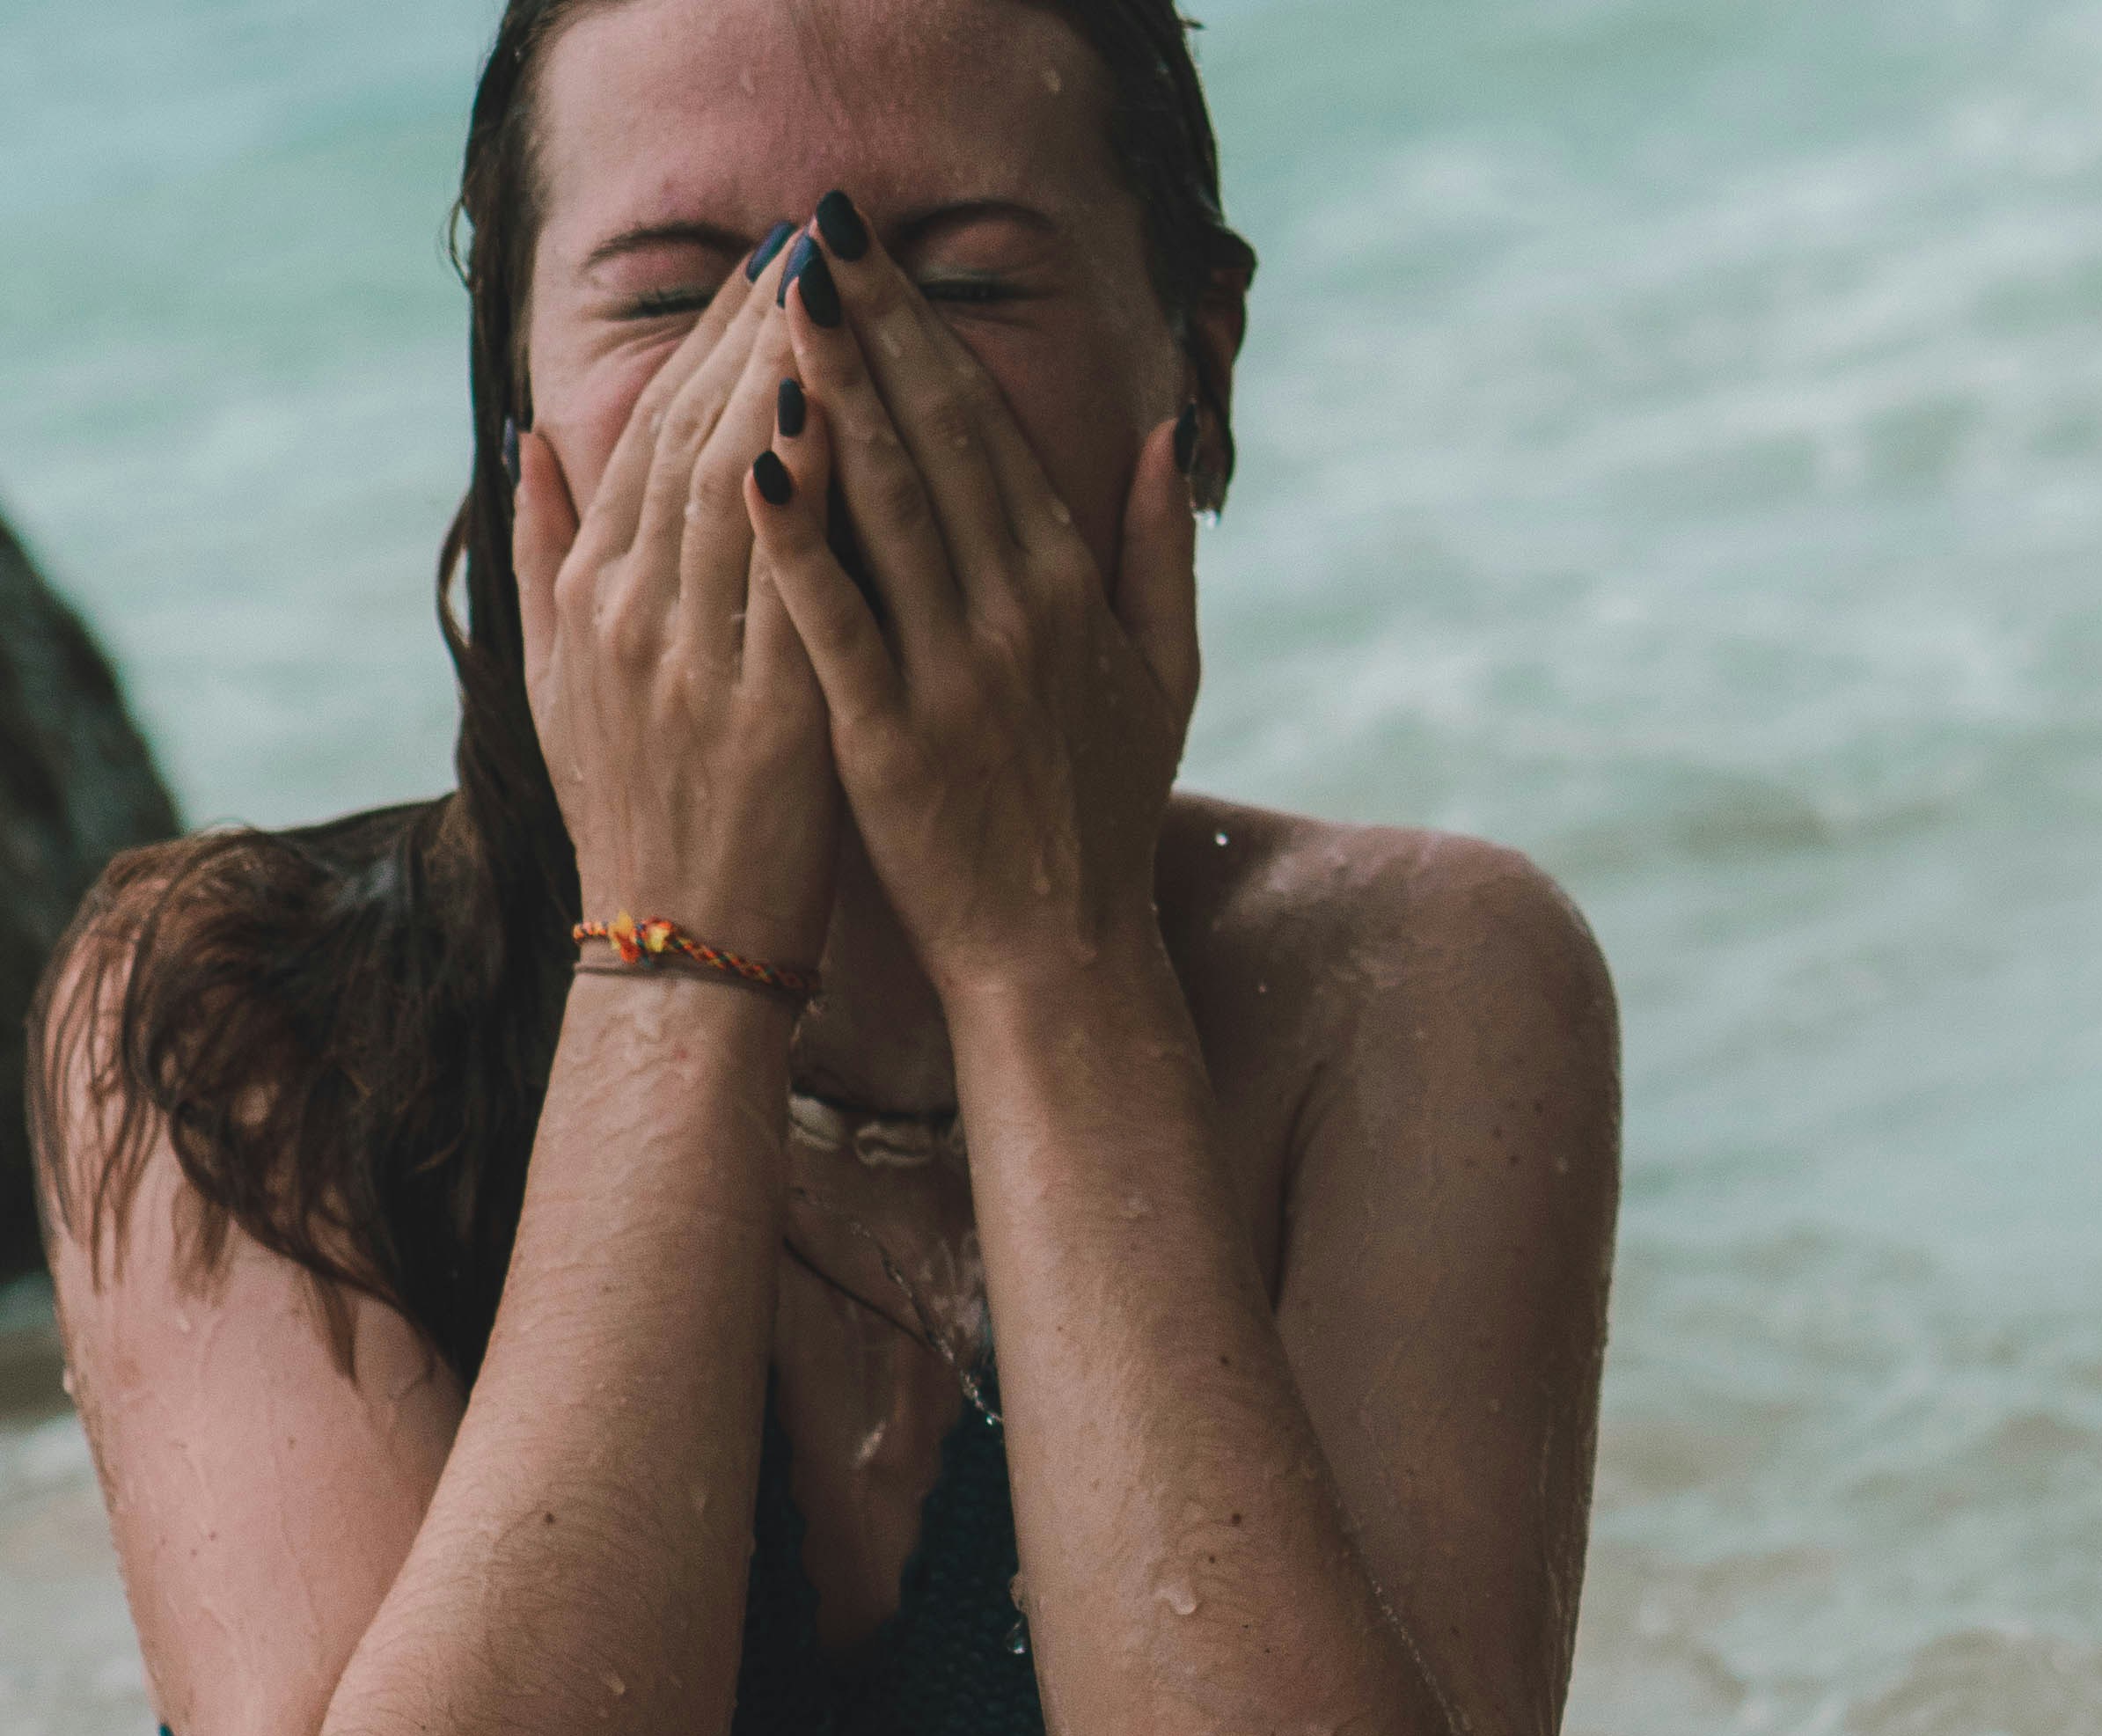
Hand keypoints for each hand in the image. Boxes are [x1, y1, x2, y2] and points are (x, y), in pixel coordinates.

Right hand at [513, 249, 842, 968]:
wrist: (677, 955)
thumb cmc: (639, 818)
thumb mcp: (558, 688)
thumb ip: (544, 559)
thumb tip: (529, 442)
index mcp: (591, 600)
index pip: (649, 435)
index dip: (709, 341)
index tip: (767, 269)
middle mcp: (632, 618)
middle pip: (694, 437)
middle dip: (757, 330)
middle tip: (820, 246)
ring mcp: (695, 665)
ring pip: (737, 488)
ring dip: (789, 380)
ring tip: (842, 297)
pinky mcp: (766, 716)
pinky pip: (791, 581)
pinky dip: (811, 498)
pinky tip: (846, 423)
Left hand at [744, 213, 1199, 1006]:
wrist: (1063, 958)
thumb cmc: (1103, 818)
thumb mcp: (1163, 678)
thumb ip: (1159, 551)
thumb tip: (1163, 433)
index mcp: (1067, 588)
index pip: (984, 429)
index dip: (923, 329)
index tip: (870, 252)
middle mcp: (1014, 615)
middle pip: (932, 442)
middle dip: (872, 326)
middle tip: (812, 228)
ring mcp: (952, 677)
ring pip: (885, 508)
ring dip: (830, 395)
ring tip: (780, 300)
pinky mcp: (889, 743)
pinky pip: (836, 623)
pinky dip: (796, 541)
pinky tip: (753, 463)